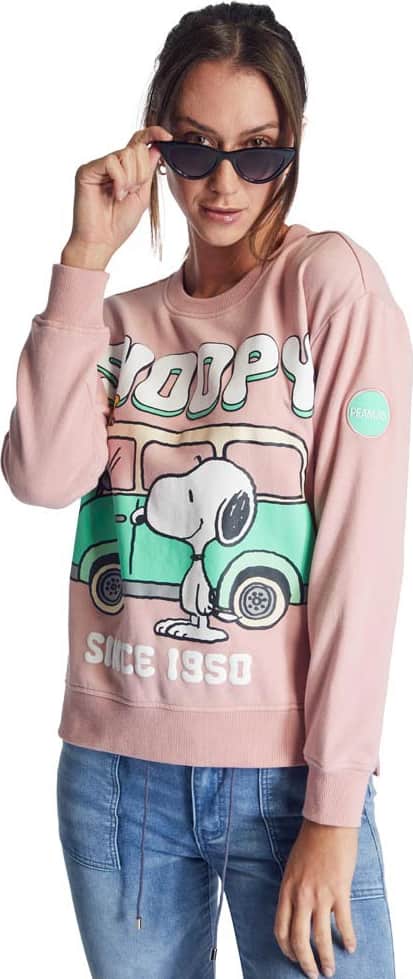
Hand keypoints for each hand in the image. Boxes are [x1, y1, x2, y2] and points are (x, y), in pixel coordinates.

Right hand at [61, 125, 173, 267]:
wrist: (101, 241)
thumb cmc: (119, 224)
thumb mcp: (142, 195)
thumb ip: (148, 172)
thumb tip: (156, 148)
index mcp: (124, 169)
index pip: (139, 142)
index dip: (153, 134)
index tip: (168, 137)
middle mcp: (110, 164)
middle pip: (136, 149)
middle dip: (142, 173)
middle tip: (132, 192)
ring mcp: (98, 166)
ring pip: (126, 154)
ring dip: (131, 179)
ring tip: (121, 196)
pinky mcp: (87, 170)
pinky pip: (112, 162)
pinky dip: (119, 180)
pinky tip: (115, 195)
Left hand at [273, 817, 358, 977]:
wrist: (327, 824)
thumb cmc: (310, 842)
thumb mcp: (292, 867)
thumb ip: (293, 890)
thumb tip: (299, 910)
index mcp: (287, 889)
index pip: (280, 929)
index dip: (286, 949)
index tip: (293, 957)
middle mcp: (300, 896)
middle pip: (298, 939)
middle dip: (305, 961)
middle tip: (313, 973)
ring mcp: (320, 895)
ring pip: (319, 937)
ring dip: (325, 958)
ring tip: (330, 969)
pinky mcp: (339, 891)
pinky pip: (343, 922)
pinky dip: (347, 938)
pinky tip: (350, 947)